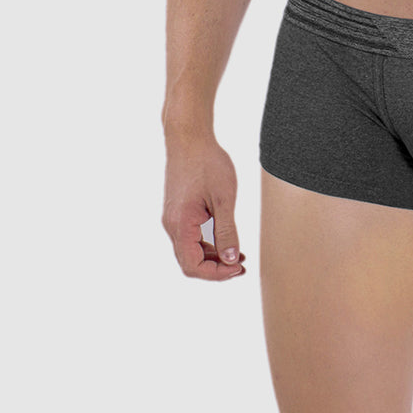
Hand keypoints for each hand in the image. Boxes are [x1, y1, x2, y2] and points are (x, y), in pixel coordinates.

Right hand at [162, 134, 245, 280]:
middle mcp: (172, 225)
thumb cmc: (207, 163)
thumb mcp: (224, 198)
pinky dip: (207, 244)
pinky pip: (190, 237)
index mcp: (180, 224)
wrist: (189, 137)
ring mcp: (173, 218)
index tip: (238, 268)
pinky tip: (224, 240)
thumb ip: (227, 231)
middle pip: (190, 262)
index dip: (216, 274)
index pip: (193, 266)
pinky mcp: (178, 210)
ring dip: (212, 257)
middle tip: (241, 266)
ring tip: (238, 256)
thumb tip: (231, 259)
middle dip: (216, 268)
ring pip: (190, 250)